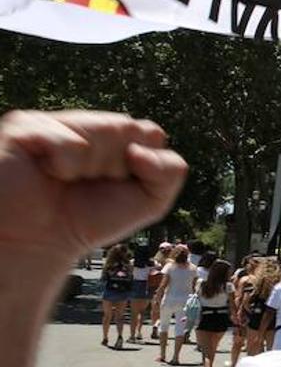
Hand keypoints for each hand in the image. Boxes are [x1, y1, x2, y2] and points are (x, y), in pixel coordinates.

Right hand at [0, 110, 185, 267]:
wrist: (40, 244)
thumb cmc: (90, 219)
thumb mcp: (150, 200)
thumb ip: (170, 171)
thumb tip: (139, 150)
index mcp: (115, 135)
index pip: (151, 133)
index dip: (143, 165)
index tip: (120, 185)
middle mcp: (86, 123)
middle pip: (128, 128)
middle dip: (117, 166)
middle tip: (89, 183)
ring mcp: (56, 122)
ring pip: (103, 130)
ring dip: (91, 166)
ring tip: (67, 179)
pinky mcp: (25, 127)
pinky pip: (68, 141)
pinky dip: (65, 165)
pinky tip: (48, 173)